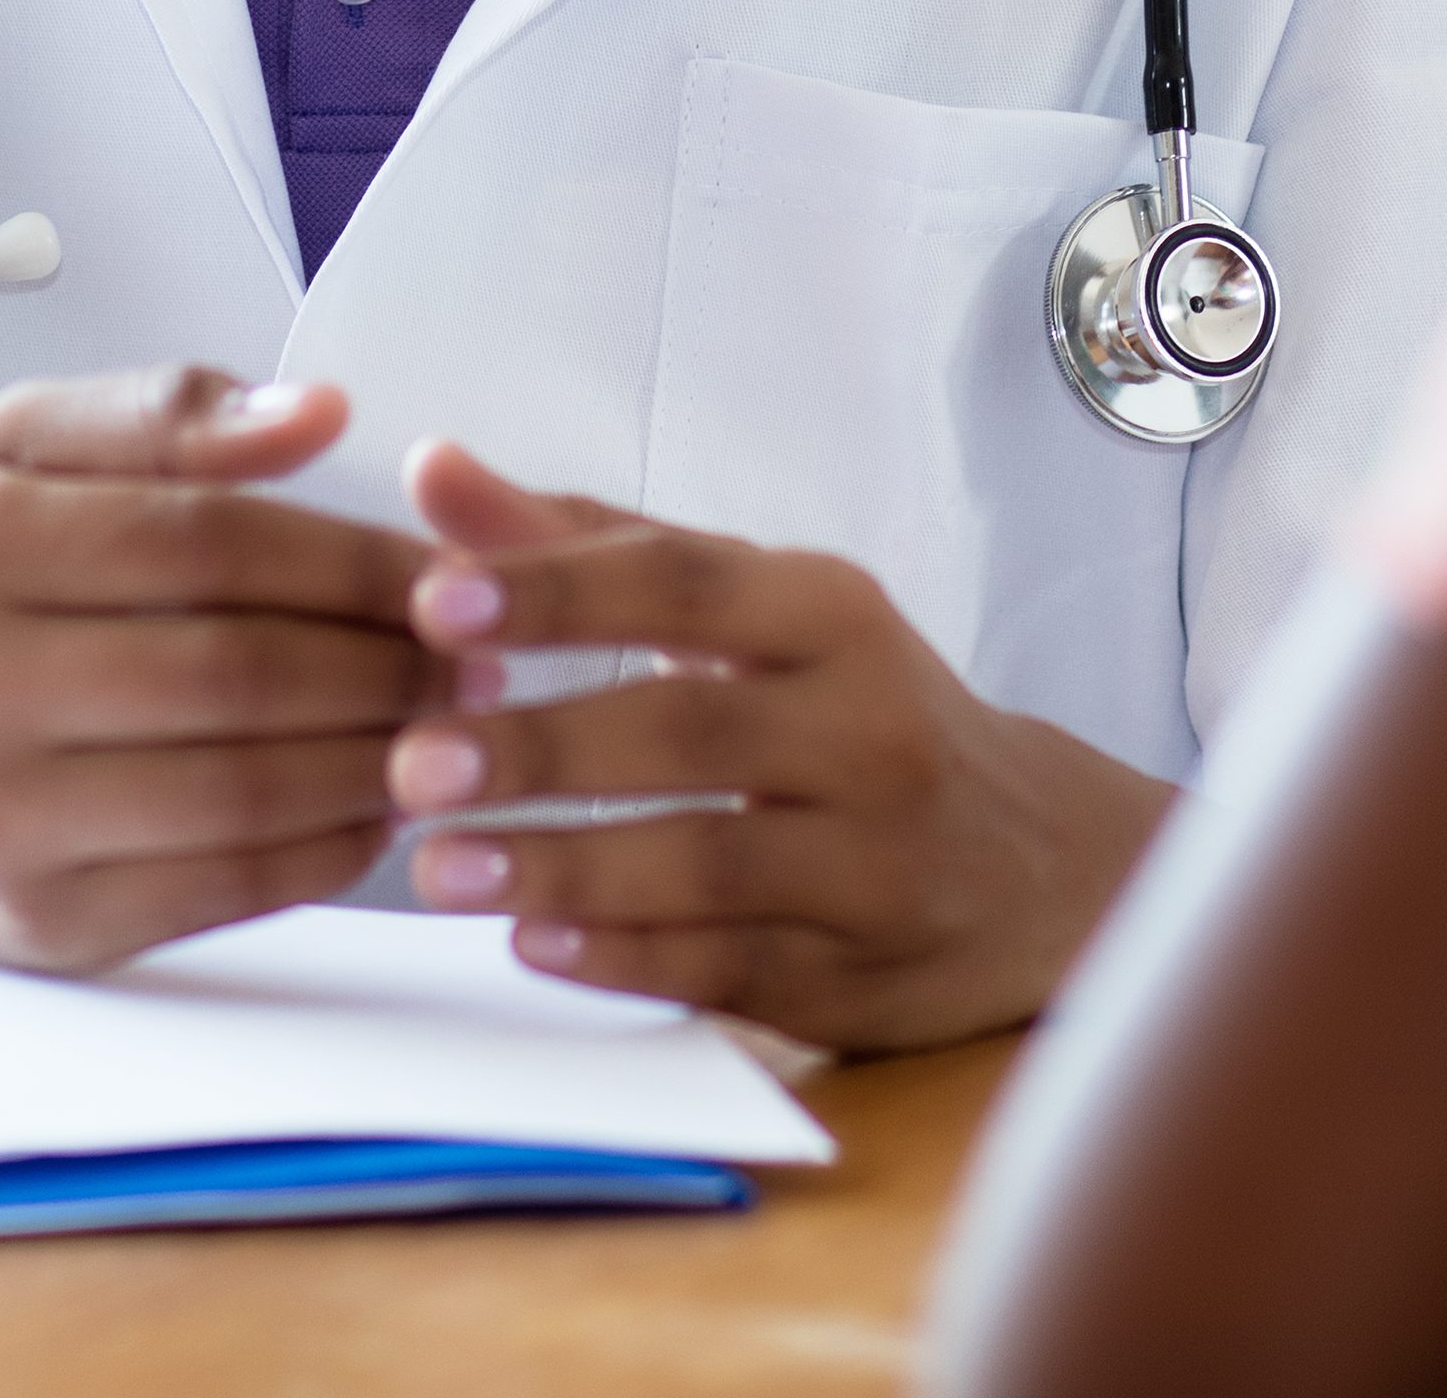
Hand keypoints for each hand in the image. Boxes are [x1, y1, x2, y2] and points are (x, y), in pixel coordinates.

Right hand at [0, 368, 443, 969]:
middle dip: (390, 665)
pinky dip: (332, 849)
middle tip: (480, 657)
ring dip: (381, 761)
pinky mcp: (41, 925)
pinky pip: (228, 886)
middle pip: (237, 673)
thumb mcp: (21, 449)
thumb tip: (321, 412)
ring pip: (245, 790)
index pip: (207, 542)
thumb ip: (167, 412)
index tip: (449, 568)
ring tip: (450, 728)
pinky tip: (380, 806)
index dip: (354, 558)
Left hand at [379, 441, 1169, 1050]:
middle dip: (542, 746)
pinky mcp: (858, 977)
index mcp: (830, 613)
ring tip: (437, 870)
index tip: (431, 599)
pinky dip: (625, 959)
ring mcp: (872, 861)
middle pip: (690, 728)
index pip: (683, 583)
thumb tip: (429, 469)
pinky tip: (532, 943)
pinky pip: (728, 968)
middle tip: (411, 764)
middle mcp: (866, 727)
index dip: (557, 589)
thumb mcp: (747, 611)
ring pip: (708, 862)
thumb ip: (582, 546)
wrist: (1035, 864)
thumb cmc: (846, 710)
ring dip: (564, 867)